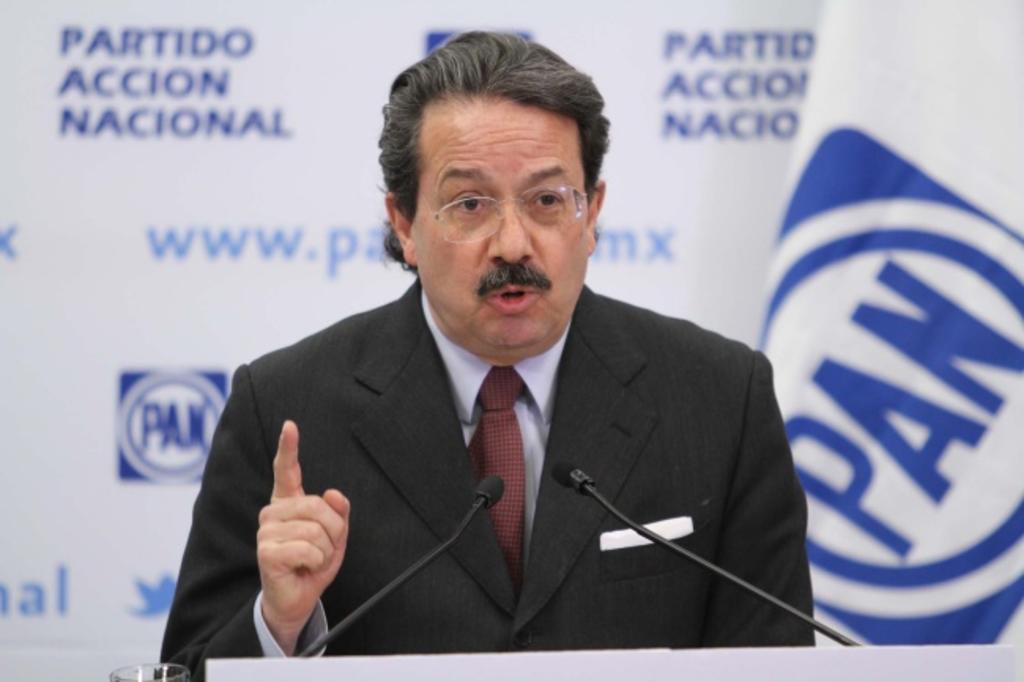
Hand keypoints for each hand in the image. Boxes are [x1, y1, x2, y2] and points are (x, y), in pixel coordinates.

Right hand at [256, 420, 349, 653]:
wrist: (297, 599)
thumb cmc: (313, 564)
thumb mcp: (335, 537)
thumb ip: (338, 514)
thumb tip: (333, 494)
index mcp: (289, 503)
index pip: (287, 470)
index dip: (288, 447)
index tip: (290, 425)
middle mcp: (273, 512)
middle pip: (317, 506)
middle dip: (332, 531)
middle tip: (322, 549)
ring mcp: (266, 531)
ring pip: (315, 529)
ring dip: (324, 549)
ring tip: (311, 560)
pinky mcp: (266, 551)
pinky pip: (308, 548)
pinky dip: (316, 561)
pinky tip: (304, 568)